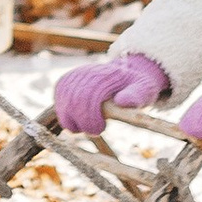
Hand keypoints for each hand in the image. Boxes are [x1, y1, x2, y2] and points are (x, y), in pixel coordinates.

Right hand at [53, 51, 168, 135]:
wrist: (124, 71)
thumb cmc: (136, 84)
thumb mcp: (143, 89)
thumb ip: (134, 95)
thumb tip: (122, 101)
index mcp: (103, 75)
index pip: (87, 99)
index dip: (90, 119)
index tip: (100, 129)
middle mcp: (83, 73)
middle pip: (73, 104)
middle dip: (83, 122)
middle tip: (96, 130)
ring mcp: (71, 77)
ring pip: (63, 106)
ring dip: (74, 121)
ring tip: (89, 124)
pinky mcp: (64, 83)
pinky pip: (58, 103)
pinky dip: (67, 115)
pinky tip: (81, 117)